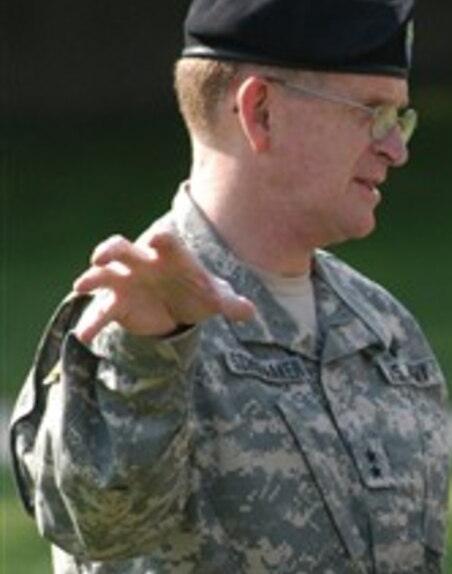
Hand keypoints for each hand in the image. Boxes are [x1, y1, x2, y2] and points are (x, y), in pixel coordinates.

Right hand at [72, 222, 256, 343]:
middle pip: (124, 248)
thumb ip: (231, 303)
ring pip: (105, 274)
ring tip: (81, 286)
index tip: (158, 238)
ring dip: (93, 277)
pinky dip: (92, 322)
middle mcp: (143, 263)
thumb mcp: (217, 298)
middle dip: (112, 249)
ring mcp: (126, 280)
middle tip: (101, 257)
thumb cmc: (198, 291)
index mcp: (171, 255)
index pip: (166, 242)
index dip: (161, 239)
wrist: (181, 305)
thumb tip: (249, 312)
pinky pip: (102, 311)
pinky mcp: (117, 303)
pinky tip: (84, 335)